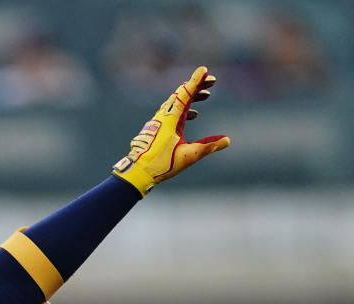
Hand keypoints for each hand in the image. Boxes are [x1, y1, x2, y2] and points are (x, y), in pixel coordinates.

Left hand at [113, 66, 229, 194]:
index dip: (196, 81)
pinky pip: (172, 111)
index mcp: (170, 119)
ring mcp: (159, 121)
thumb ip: (207, 147)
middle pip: (181, 94)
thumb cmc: (160, 164)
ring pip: (176, 102)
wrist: (138, 172)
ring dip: (191, 96)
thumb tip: (226, 140)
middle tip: (212, 81)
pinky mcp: (157, 127)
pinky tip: (193, 115)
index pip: (185, 94)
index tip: (204, 70)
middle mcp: (163, 116)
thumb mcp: (188, 156)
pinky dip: (184, 108)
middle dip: (197, 86)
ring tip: (206, 96)